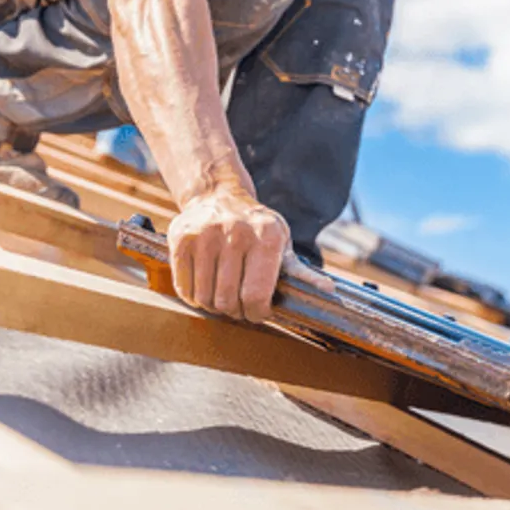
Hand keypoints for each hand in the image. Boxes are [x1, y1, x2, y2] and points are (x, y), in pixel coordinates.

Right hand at [168, 187, 332, 321]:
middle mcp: (235, 233)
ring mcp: (205, 235)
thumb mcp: (283, 245)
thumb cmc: (257, 229)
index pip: (255, 295)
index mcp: (267, 237)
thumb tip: (329, 291)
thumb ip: (302, 272)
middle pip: (228, 301)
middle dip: (235, 311)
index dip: (256, 313)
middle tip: (238, 306)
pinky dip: (193, 296)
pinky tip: (205, 285)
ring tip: (222, 295)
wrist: (219, 196)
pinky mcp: (181, 239)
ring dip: (213, 306)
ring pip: (204, 298)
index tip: (258, 312)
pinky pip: (183, 288)